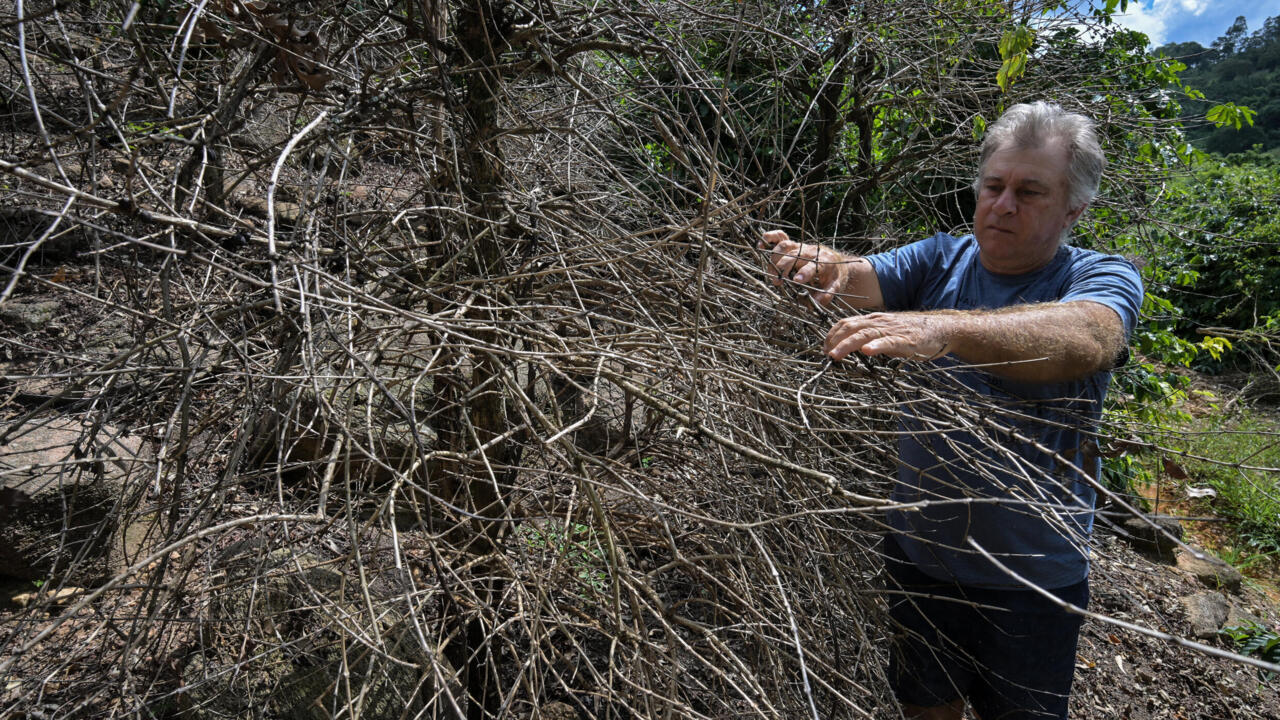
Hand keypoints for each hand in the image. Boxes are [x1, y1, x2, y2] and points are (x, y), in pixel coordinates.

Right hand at [759, 230, 849, 306]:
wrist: (836, 262)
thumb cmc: (832, 276)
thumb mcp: (834, 287)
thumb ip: (826, 295)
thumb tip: (815, 302)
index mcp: (824, 261)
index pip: (813, 266)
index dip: (804, 272)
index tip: (795, 281)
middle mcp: (811, 251)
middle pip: (795, 255)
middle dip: (783, 268)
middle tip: (777, 282)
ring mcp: (801, 246)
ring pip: (785, 247)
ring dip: (775, 259)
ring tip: (771, 273)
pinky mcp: (794, 244)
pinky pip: (780, 236)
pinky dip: (770, 238)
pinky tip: (761, 245)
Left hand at [824, 312, 951, 360]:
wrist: (940, 329)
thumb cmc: (911, 333)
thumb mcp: (886, 332)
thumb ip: (870, 336)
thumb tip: (852, 347)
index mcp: (873, 320)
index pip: (846, 323)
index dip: (832, 334)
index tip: (823, 348)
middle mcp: (879, 322)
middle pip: (851, 327)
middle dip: (835, 340)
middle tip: (825, 354)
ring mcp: (892, 330)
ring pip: (864, 334)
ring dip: (847, 345)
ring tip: (835, 355)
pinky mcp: (905, 340)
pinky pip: (888, 342)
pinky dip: (876, 345)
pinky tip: (867, 350)